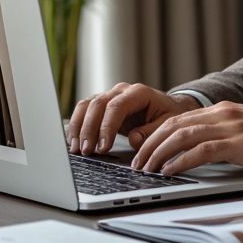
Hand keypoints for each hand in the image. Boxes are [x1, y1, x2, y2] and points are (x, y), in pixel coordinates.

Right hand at [67, 82, 199, 155]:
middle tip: (86, 151)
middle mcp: (121, 91)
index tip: (103, 147)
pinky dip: (76, 125)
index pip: (116, 107)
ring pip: (86, 106)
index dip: (107, 127)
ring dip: (78, 127)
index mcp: (138, 93)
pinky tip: (73, 141)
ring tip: (77, 150)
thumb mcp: (168, 124)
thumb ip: (152, 131)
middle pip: (97, 105)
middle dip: (89, 130)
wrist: (168, 107)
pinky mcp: (102, 106)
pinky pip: (84, 112)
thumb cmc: (169, 115)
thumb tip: (133, 138)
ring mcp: (109, 96)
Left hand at [130, 101, 242, 177]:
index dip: (155, 134)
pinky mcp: (241, 144)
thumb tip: (195, 150)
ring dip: (159, 154)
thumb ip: (221, 135)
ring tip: (146, 169)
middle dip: (150, 144)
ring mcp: (232, 127)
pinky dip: (181, 161)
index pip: (179, 118)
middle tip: (136, 162)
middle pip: (175, 125)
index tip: (141, 149)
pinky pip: (202, 151)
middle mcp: (224, 113)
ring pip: (183, 136)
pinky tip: (170, 171)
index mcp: (223, 109)